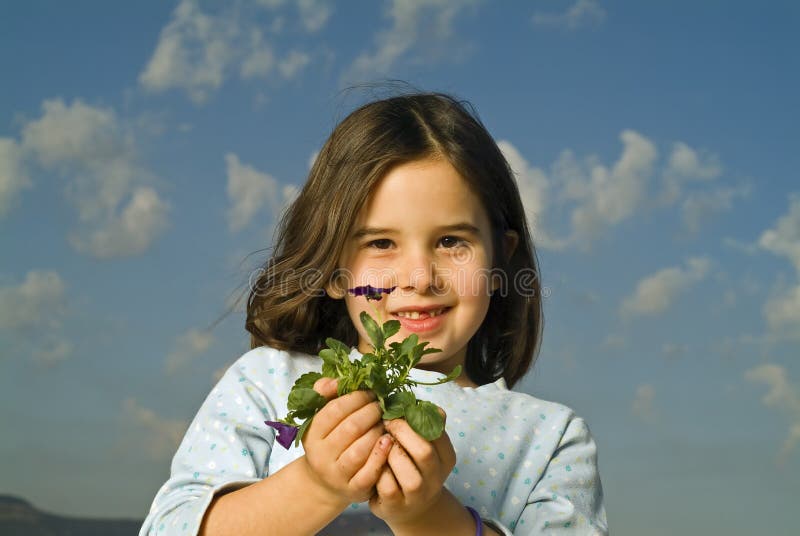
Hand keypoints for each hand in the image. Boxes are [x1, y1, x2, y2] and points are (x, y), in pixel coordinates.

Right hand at [300, 378, 393, 506]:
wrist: (325, 483)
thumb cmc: (328, 442)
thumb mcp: (321, 418)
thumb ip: (325, 394)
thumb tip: (335, 381)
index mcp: (311, 435)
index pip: (335, 409)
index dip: (356, 397)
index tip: (371, 393)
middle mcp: (321, 456)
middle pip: (351, 427)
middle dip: (371, 412)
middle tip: (381, 407)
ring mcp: (337, 474)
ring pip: (360, 449)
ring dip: (378, 431)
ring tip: (385, 423)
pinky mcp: (354, 490)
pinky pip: (370, 472)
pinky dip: (381, 455)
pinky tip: (389, 442)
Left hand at [368, 409, 456, 528]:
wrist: (409, 509)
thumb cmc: (413, 468)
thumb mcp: (426, 447)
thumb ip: (426, 426)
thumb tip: (423, 404)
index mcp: (446, 458)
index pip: (437, 432)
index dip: (415, 418)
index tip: (399, 412)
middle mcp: (436, 478)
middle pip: (424, 450)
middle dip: (400, 431)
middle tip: (386, 423)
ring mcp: (417, 495)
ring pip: (403, 467)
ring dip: (387, 451)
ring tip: (380, 444)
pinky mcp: (396, 506)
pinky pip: (385, 484)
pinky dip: (377, 471)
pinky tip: (374, 464)